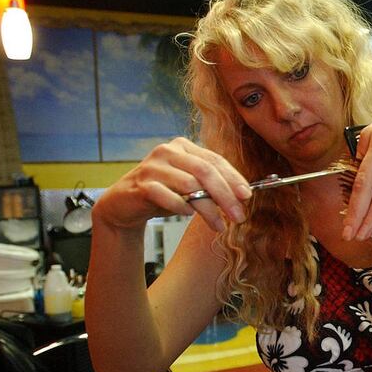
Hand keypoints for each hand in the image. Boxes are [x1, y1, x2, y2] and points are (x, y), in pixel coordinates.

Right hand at [93, 137, 251, 232]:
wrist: (124, 204)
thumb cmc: (163, 194)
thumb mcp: (190, 187)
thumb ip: (212, 186)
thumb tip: (242, 197)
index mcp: (183, 146)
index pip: (215, 160)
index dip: (234, 178)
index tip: (247, 197)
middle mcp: (168, 151)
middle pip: (205, 171)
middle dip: (226, 196)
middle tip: (239, 216)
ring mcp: (152, 166)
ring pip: (189, 185)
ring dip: (208, 208)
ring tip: (219, 225)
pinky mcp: (141, 184)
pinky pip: (166, 196)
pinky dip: (180, 207)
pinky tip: (187, 215)